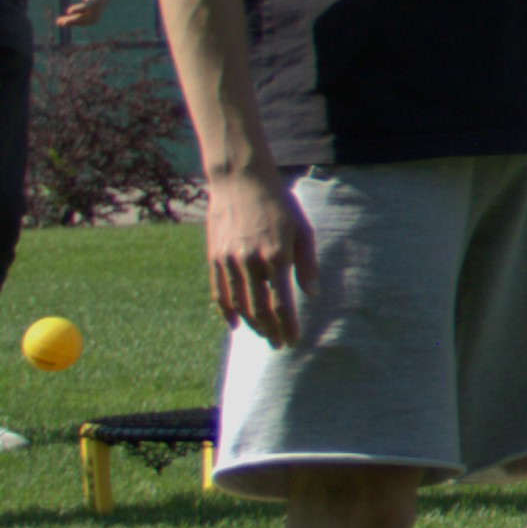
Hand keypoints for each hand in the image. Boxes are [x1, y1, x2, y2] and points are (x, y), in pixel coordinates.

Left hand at [49, 0, 95, 31]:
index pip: (96, 0)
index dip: (84, 8)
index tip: (68, 11)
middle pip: (95, 12)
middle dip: (78, 19)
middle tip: (59, 22)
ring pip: (94, 17)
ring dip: (77, 21)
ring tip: (60, 22)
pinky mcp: (99, 3)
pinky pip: (91, 15)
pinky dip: (79, 19)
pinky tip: (65, 19)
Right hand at [204, 170, 314, 349]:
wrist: (240, 182)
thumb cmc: (279, 205)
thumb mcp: (302, 230)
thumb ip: (307, 263)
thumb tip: (312, 294)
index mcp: (276, 256)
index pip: (282, 303)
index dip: (287, 326)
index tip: (293, 341)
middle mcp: (250, 262)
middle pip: (259, 309)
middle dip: (270, 331)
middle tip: (278, 345)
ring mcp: (228, 261)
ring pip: (238, 304)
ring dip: (251, 325)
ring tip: (263, 335)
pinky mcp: (214, 257)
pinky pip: (218, 292)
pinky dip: (226, 311)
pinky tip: (236, 324)